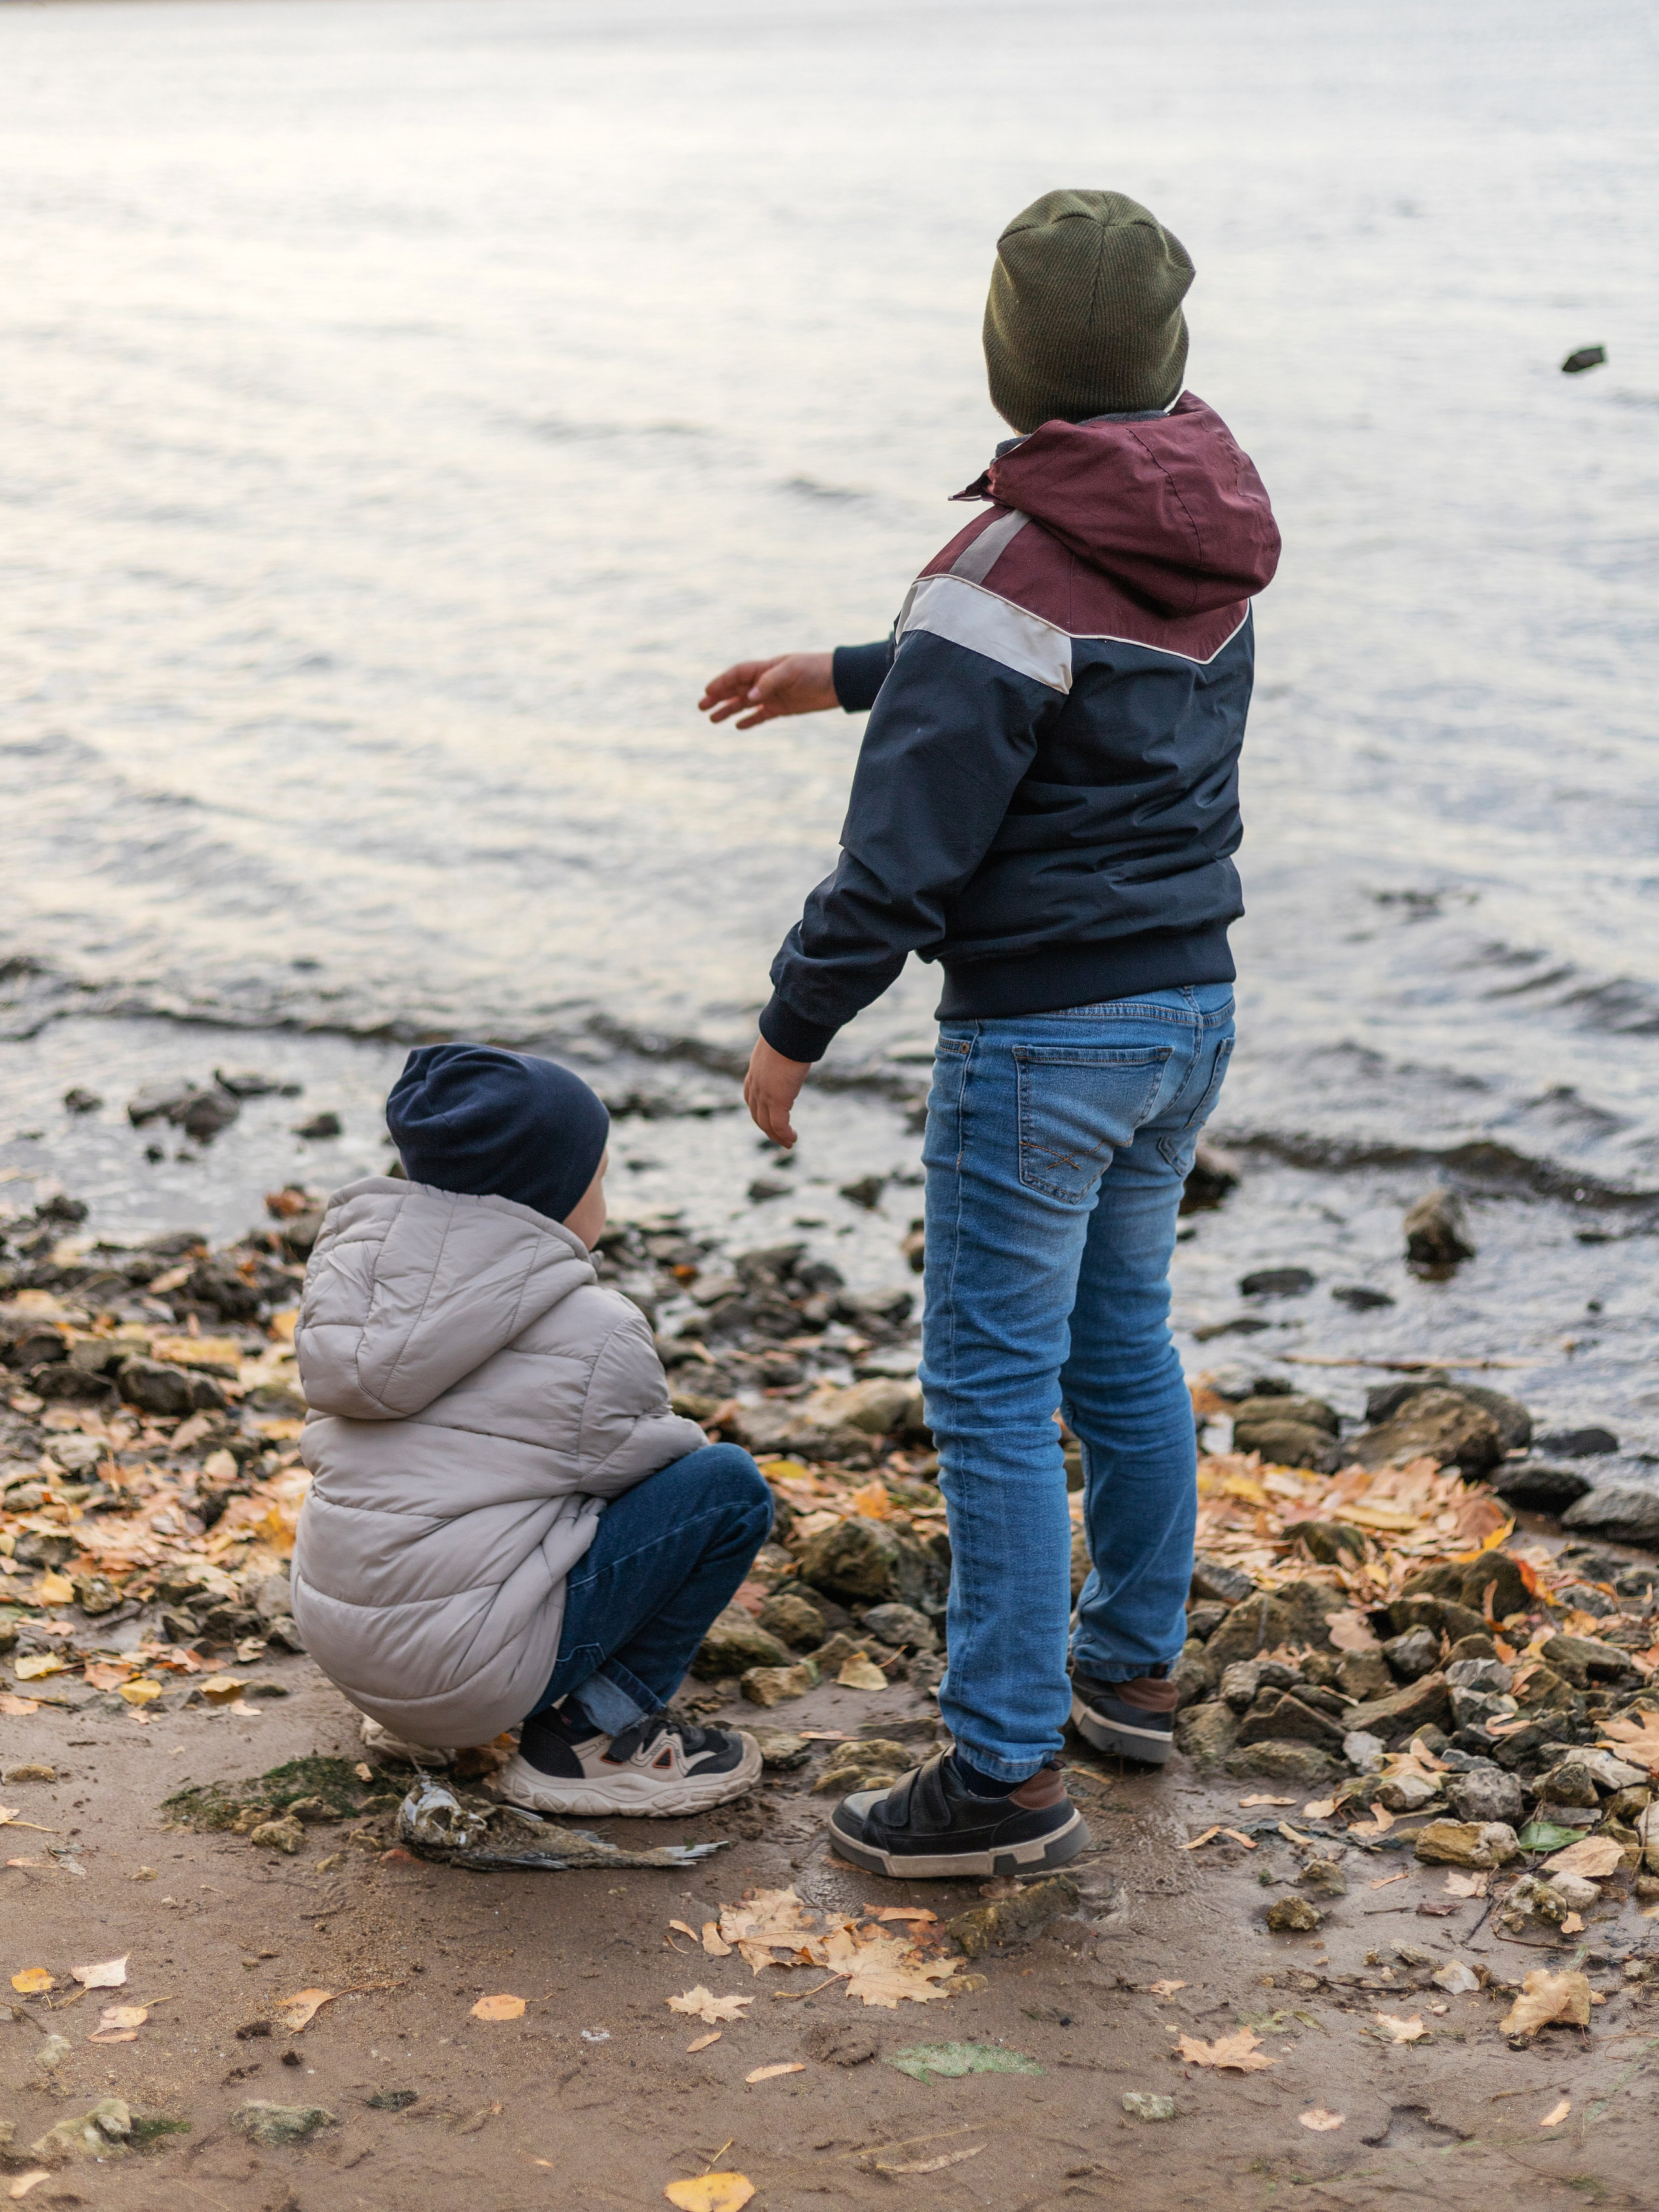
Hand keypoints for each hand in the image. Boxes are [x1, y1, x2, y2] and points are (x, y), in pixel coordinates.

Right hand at [699, 652, 836, 728]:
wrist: (839, 681)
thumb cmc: (815, 669)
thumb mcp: (791, 672)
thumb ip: (769, 682)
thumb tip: (749, 696)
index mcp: (765, 668)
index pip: (737, 674)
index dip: (722, 682)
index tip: (708, 692)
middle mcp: (765, 681)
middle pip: (736, 689)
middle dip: (718, 697)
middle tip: (701, 707)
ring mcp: (773, 695)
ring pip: (745, 703)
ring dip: (729, 710)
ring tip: (712, 719)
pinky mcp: (783, 708)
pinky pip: (761, 715)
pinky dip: (750, 720)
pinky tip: (738, 726)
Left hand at [744, 1035, 809, 1148]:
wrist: (789, 1031)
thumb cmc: (790, 1031)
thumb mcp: (783, 1041)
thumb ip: (786, 1047)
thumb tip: (799, 1039)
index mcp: (755, 1070)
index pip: (750, 1096)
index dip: (758, 1109)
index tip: (766, 1116)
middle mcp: (756, 1085)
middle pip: (757, 1113)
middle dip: (766, 1128)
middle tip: (778, 1136)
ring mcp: (765, 1094)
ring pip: (766, 1123)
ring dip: (776, 1136)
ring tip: (788, 1142)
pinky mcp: (777, 1101)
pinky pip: (779, 1125)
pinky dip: (784, 1135)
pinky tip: (792, 1139)